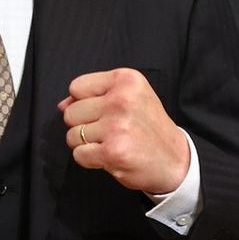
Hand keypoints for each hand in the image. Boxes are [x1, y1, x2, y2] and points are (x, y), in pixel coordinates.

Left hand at [59, 68, 188, 193]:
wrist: (176, 159)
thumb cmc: (148, 127)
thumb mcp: (130, 98)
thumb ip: (94, 96)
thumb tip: (62, 105)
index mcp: (126, 80)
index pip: (77, 87)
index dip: (84, 102)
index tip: (104, 111)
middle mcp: (122, 99)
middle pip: (71, 113)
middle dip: (84, 125)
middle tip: (109, 131)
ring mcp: (117, 126)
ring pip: (72, 135)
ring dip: (87, 144)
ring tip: (111, 142)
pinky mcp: (113, 151)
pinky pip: (79, 154)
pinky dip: (89, 159)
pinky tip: (109, 155)